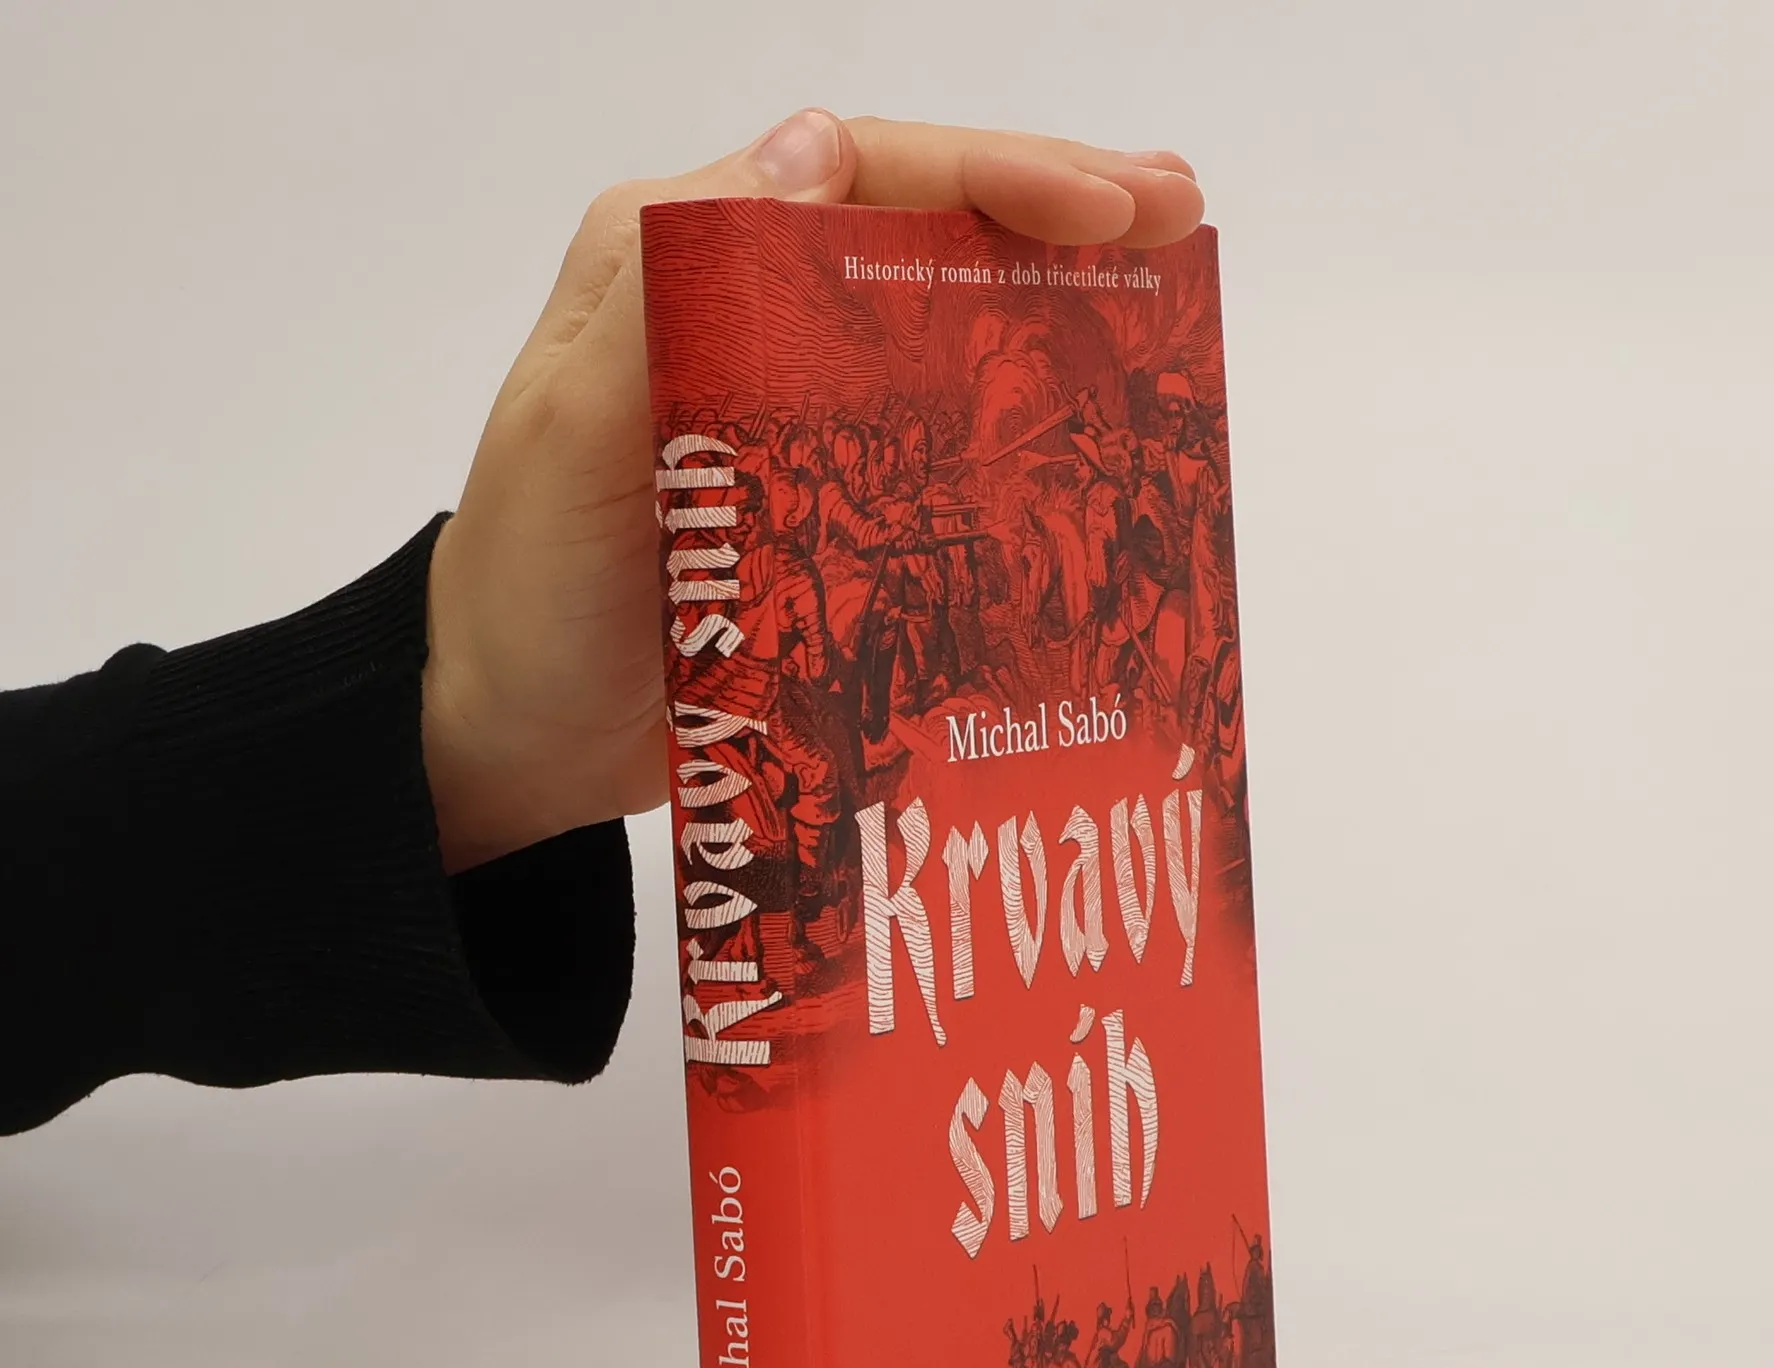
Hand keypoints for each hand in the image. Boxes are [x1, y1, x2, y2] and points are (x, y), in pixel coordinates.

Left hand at [422, 110, 1204, 871]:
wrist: (515, 734)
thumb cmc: (531, 589)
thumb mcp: (578, 427)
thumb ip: (675, 285)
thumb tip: (815, 151)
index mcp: (681, 257)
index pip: (862, 174)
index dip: (993, 174)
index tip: (1107, 207)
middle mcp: (744, 306)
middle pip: (920, 229)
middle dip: (1054, 213)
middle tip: (1181, 216)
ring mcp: (791, 403)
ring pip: (942, 319)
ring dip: (1056, 301)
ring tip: (1169, 294)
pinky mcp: (821, 491)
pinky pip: (935, 430)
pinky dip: (1020, 416)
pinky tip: (1096, 423)